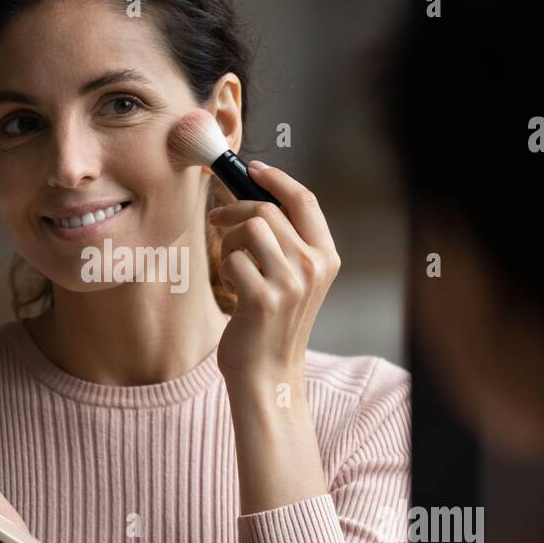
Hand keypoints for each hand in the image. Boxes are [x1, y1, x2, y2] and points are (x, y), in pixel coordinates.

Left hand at [209, 161, 340, 383]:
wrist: (269, 374)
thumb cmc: (274, 323)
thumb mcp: (295, 278)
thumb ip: (286, 241)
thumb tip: (252, 193)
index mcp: (327, 258)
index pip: (305, 200)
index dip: (276, 178)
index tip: (252, 168)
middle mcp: (313, 267)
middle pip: (268, 210)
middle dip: (234, 209)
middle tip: (216, 219)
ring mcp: (290, 283)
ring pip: (249, 229)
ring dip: (229, 244)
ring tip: (232, 268)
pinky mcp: (262, 299)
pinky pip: (231, 260)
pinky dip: (224, 271)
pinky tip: (232, 292)